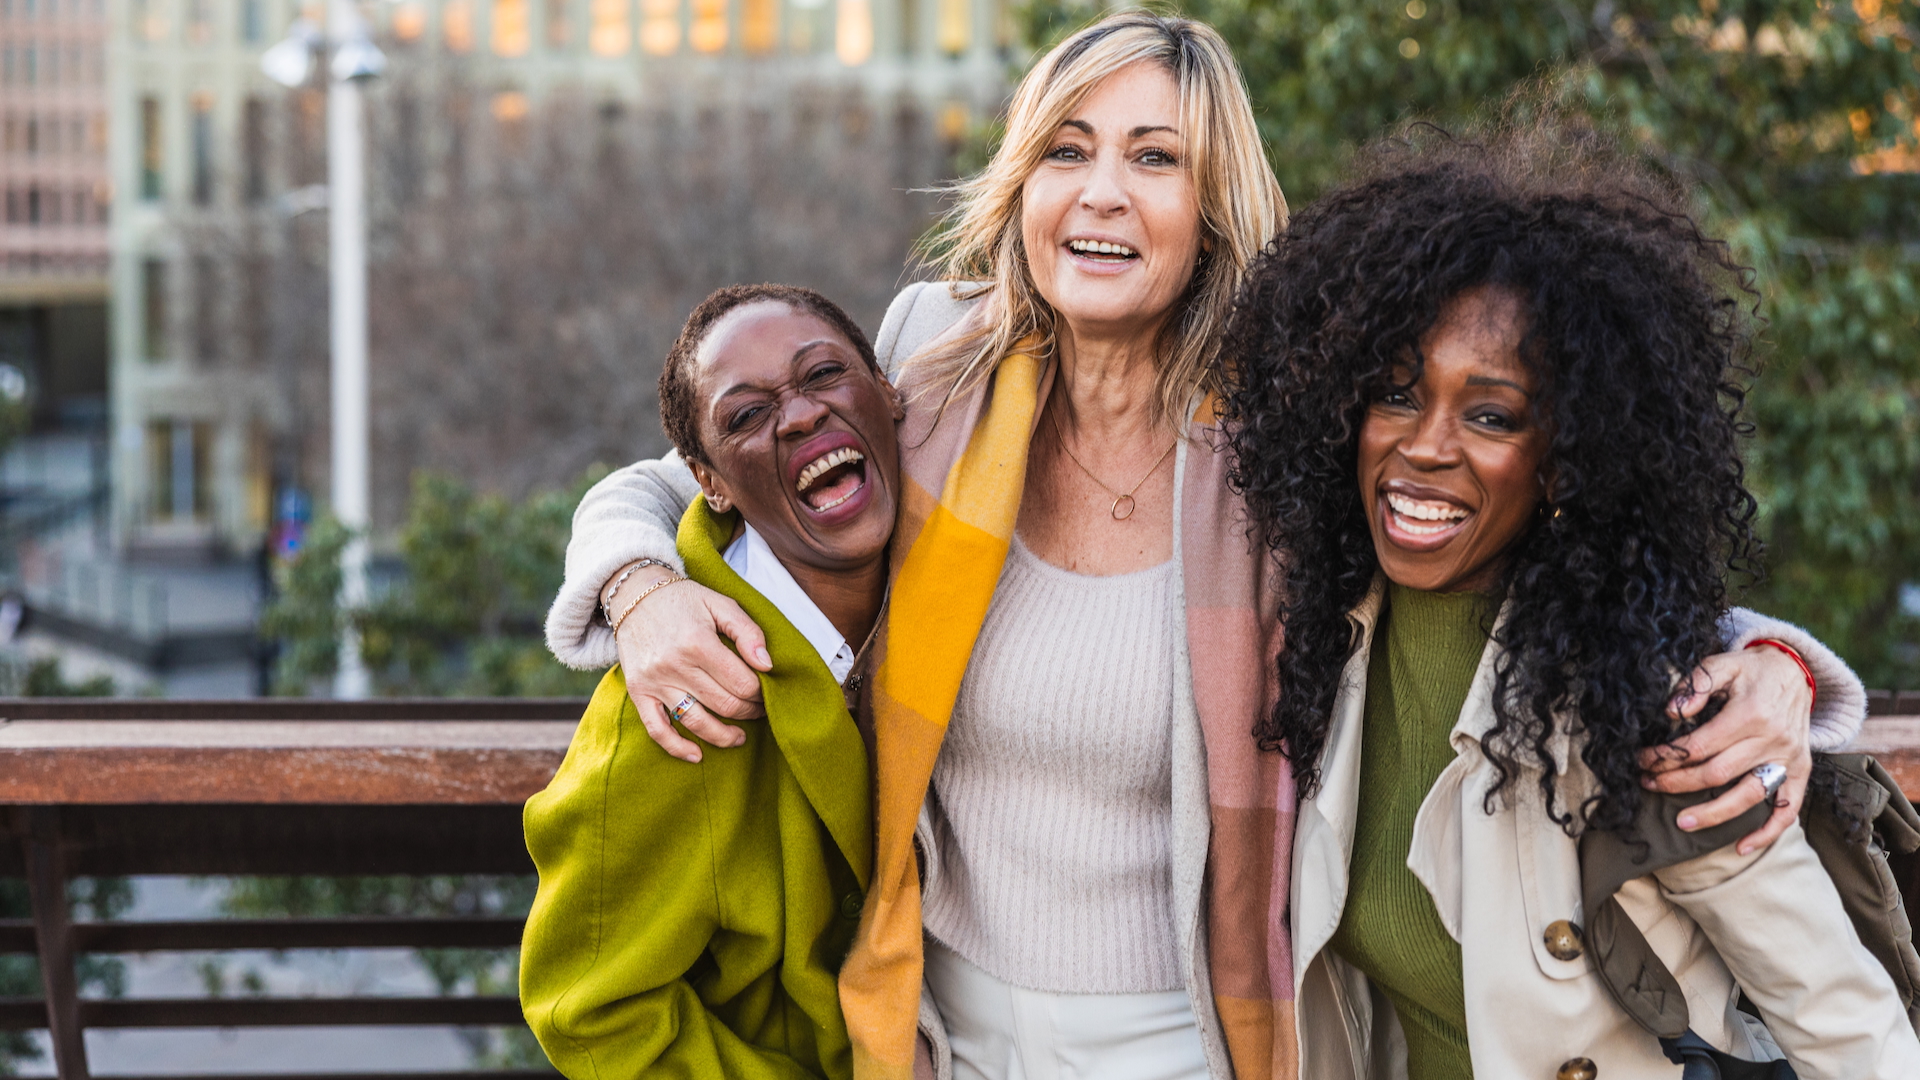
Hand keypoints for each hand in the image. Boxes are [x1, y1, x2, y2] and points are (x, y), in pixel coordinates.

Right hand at [615, 578, 769, 762]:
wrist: (634, 595)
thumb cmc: (684, 600)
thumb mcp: (720, 604)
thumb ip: (747, 632)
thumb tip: (767, 665)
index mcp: (699, 642)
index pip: (742, 682)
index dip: (761, 693)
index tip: (767, 692)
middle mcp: (675, 665)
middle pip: (724, 704)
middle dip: (749, 712)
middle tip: (759, 710)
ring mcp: (655, 682)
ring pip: (696, 722)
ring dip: (724, 736)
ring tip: (740, 737)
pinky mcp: (639, 692)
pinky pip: (657, 729)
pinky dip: (677, 748)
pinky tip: (697, 755)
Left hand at [1640, 645, 1813, 854]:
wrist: (1796, 671)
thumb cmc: (1751, 670)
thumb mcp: (1722, 663)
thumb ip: (1696, 685)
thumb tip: (1671, 712)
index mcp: (1750, 714)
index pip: (1699, 746)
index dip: (1667, 757)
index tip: (1644, 760)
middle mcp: (1772, 740)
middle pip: (1718, 774)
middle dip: (1678, 784)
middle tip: (1649, 785)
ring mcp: (1789, 759)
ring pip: (1748, 797)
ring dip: (1713, 814)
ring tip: (1681, 823)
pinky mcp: (1802, 771)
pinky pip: (1788, 809)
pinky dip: (1768, 832)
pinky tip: (1742, 847)